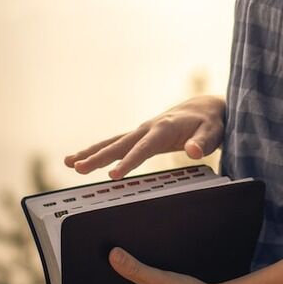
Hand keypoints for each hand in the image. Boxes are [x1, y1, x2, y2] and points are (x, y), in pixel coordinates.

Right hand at [64, 94, 224, 177]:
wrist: (206, 107)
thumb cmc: (211, 122)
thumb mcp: (213, 132)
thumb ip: (203, 142)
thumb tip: (193, 151)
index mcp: (164, 129)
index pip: (143, 148)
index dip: (129, 161)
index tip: (113, 175)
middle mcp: (149, 127)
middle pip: (120, 144)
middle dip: (98, 156)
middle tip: (77, 168)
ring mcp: (143, 131)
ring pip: (114, 142)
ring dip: (92, 152)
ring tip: (69, 163)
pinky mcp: (142, 136)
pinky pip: (118, 144)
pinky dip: (100, 151)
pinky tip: (85, 160)